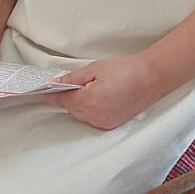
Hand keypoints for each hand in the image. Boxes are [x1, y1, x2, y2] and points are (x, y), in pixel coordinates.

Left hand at [47, 55, 161, 129]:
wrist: (151, 78)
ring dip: (80, 104)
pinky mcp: (112, 124)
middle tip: (71, 84)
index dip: (52, 95)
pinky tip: (99, 98)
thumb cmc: (126, 70)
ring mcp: (104, 122)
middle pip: (72, 109)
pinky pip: (93, 119)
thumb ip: (73, 78)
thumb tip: (56, 83)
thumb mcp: (95, 69)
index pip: (62, 101)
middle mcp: (95, 116)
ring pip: (82, 115)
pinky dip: (91, 110)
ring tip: (90, 89)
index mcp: (89, 101)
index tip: (44, 92)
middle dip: (69, 97)